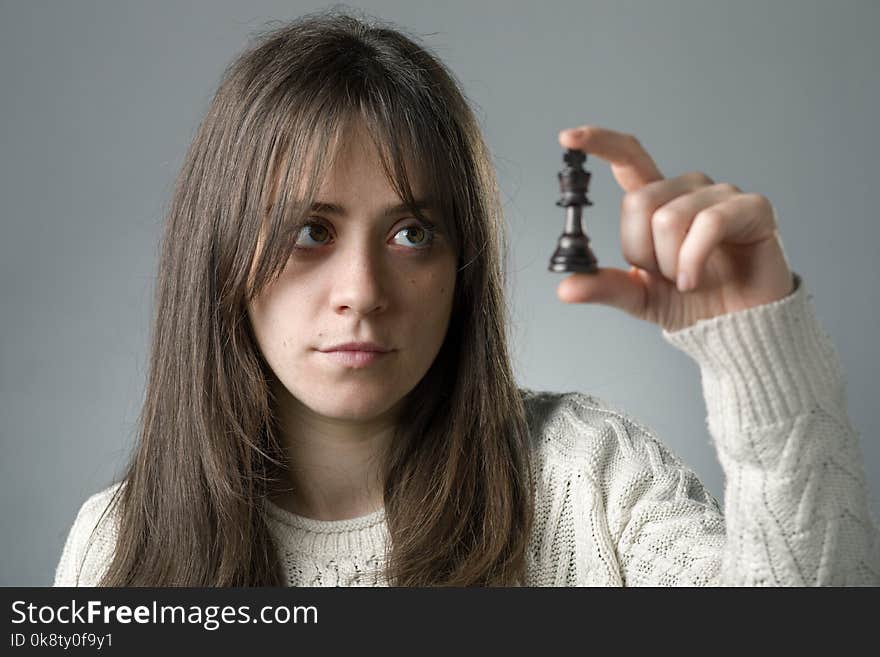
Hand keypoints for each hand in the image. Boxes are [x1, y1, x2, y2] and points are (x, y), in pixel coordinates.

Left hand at [555, 125, 794, 331]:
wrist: (735, 327)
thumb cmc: (692, 302)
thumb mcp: (637, 296)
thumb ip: (603, 286)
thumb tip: (566, 288)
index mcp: (657, 201)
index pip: (627, 158)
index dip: (600, 143)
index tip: (568, 138)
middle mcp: (687, 188)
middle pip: (639, 202)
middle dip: (643, 252)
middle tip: (665, 275)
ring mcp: (721, 194)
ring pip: (669, 218)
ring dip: (670, 264)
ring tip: (687, 279)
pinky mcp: (752, 208)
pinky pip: (708, 224)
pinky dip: (693, 261)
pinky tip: (695, 280)